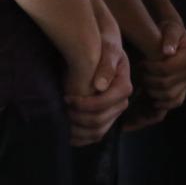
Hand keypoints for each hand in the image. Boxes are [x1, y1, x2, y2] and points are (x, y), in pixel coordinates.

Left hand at [65, 31, 132, 146]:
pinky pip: (94, 136)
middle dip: (77, 117)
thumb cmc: (103, 46)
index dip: (84, 105)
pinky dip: (80, 138)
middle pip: (100, 121)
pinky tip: (66, 131)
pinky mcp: (105, 118)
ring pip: (97, 132)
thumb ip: (106, 64)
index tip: (66, 97)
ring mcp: (114, 112)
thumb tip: (100, 86)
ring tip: (62, 118)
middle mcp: (122, 103)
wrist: (102, 51)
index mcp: (124, 86)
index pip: (104, 104)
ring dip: (77, 130)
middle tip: (61, 107)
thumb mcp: (107, 48)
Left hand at [139, 18, 185, 115]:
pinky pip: (174, 103)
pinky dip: (163, 104)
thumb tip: (167, 51)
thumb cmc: (169, 32)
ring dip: (151, 92)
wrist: (173, 38)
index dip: (150, 69)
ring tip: (142, 82)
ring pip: (168, 96)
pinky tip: (150, 100)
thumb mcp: (170, 29)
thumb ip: (170, 38)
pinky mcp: (183, 91)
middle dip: (148, 80)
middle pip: (165, 84)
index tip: (141, 63)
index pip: (166, 69)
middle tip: (138, 72)